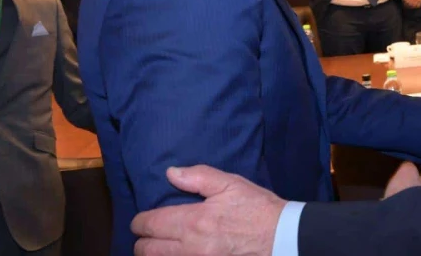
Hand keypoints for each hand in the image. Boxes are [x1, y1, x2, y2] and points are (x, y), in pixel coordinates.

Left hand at [132, 166, 284, 255]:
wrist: (281, 237)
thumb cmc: (257, 208)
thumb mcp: (231, 184)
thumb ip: (198, 177)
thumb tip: (170, 173)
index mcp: (193, 221)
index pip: (149, 224)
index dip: (139, 222)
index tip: (141, 221)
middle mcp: (189, 246)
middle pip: (147, 250)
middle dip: (142, 242)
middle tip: (146, 236)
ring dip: (153, 255)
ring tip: (157, 248)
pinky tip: (175, 255)